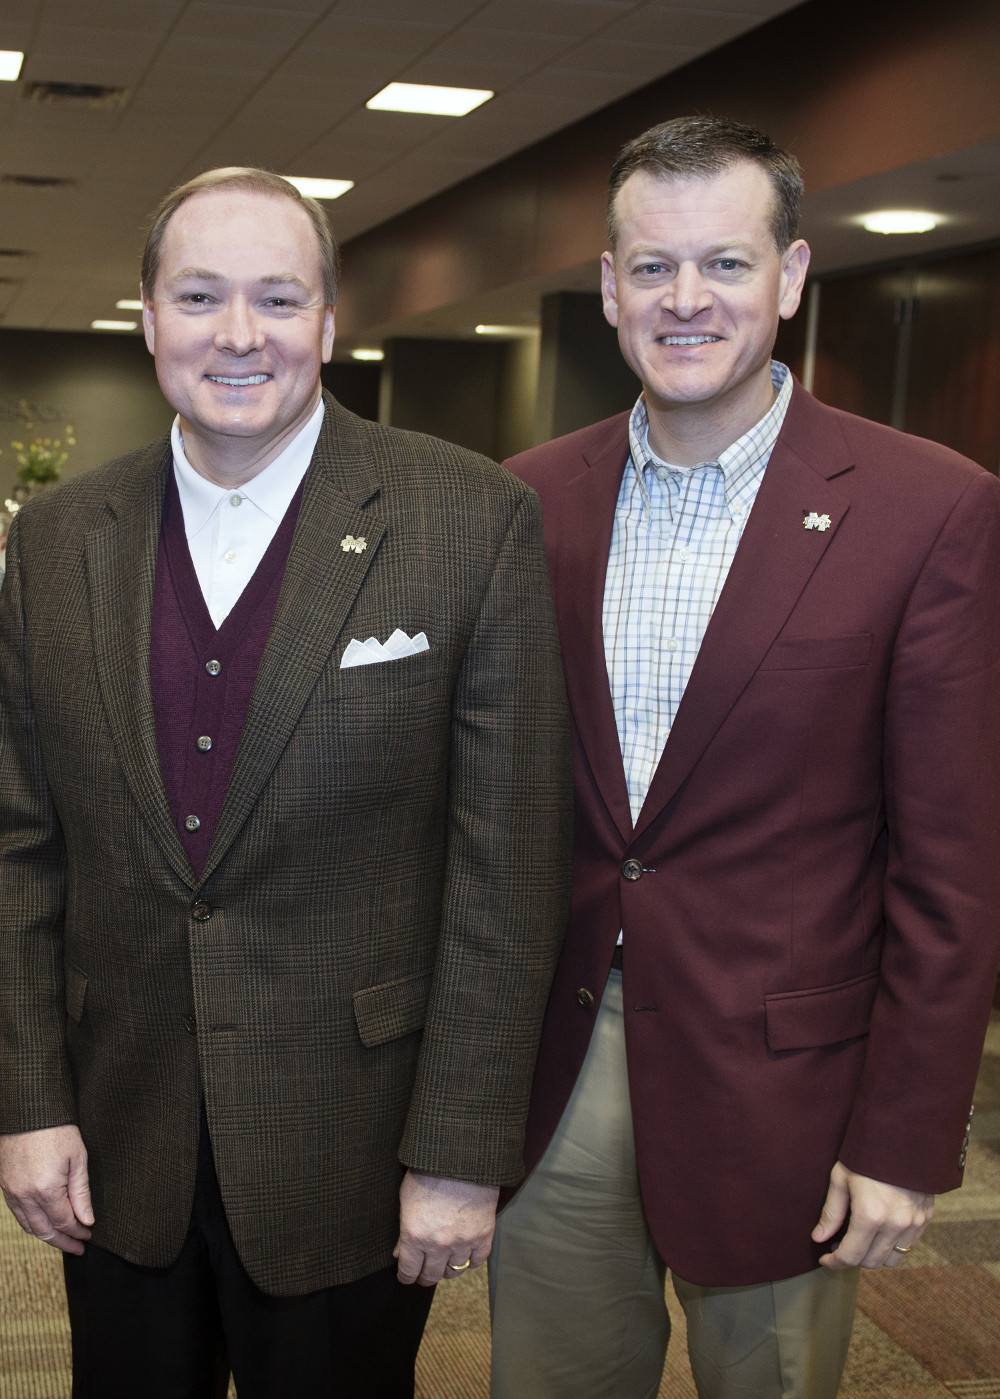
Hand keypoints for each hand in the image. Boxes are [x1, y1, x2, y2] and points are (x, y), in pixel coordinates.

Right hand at [0, 1125, 93, 1254]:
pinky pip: (17, 1214)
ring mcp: (12, 1193)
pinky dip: (31, 1224)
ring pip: (28, 1226)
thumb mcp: (78, 1159)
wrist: (28, 1113)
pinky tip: (42, 1225)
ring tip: (62, 1241)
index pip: (64, 1222)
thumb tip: (87, 1220)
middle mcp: (25, 1196)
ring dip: (46, 1237)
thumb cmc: (57, 1131)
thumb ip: (81, 1193)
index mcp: (46, 1190)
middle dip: (63, 1242)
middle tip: (78, 1249)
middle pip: (45, 1231)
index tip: (89, 1234)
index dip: (78, 1231)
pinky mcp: (5, 1187)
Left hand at [394, 1169, 498, 1285]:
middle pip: (431, 1276)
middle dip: (424, 1277)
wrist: (461, 1158)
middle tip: (424, 1274)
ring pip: (454, 1272)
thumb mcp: (407, 1199)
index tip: (407, 1277)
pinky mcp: (483, 1236)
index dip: (406, 1277)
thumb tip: (400, 1252)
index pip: (408, 1271)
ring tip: (444, 1263)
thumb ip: (403, 1230)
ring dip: (447, 1269)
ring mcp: (463, 1242)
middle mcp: (438, 1244)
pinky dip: (470, 1260)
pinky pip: (477, 1261)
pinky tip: (464, 1253)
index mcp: (415, 1235)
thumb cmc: (430, 1173)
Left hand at [812, 1160, 932, 1269]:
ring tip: (860, 1238)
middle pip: (871, 1262)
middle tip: (839, 1244)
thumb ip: (831, 1212)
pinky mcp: (925, 1217)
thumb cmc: (866, 1153)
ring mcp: (913, 1222)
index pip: (850, 1255)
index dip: (834, 1262)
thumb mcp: (841, 1178)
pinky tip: (880, 1230)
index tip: (825, 1259)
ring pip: (892, 1259)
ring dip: (874, 1255)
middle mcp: (894, 1224)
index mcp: (870, 1214)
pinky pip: (908, 1246)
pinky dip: (892, 1246)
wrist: (902, 1134)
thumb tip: (819, 1238)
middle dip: (852, 1258)